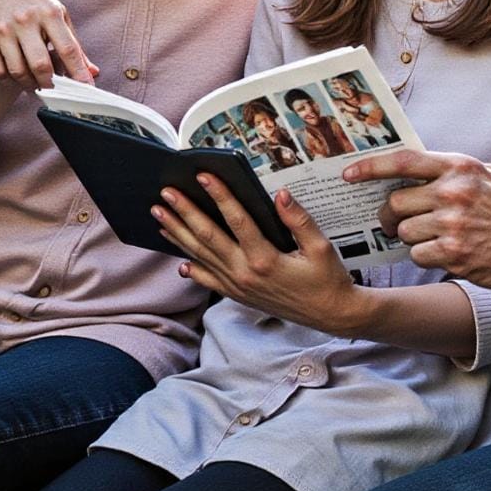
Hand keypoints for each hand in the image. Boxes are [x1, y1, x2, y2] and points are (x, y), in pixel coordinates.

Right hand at [0, 0, 94, 90]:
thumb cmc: (32, 0)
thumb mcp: (56, 14)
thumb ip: (73, 44)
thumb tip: (92, 73)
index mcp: (49, 12)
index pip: (68, 49)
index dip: (78, 73)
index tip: (86, 89)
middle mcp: (26, 20)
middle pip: (40, 65)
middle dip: (50, 84)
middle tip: (53, 89)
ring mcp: (3, 29)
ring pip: (18, 71)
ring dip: (29, 85)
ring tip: (35, 84)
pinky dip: (9, 80)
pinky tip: (15, 76)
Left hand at [154, 172, 368, 336]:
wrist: (330, 315)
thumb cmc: (327, 279)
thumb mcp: (321, 247)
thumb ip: (299, 219)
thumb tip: (280, 194)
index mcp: (265, 259)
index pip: (236, 220)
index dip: (219, 195)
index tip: (203, 175)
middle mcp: (246, 274)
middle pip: (208, 238)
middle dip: (185, 212)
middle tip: (166, 192)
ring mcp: (239, 287)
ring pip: (201, 257)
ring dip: (179, 234)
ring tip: (160, 215)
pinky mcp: (239, 296)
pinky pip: (209, 281)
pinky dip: (193, 268)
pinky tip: (179, 260)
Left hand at [346, 148, 490, 289]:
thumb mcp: (489, 173)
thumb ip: (453, 169)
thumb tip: (415, 167)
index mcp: (458, 167)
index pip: (402, 162)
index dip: (369, 167)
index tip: (348, 173)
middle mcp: (453, 193)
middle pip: (395, 203)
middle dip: (391, 214)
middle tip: (396, 220)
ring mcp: (453, 225)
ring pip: (404, 232)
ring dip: (411, 237)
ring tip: (432, 237)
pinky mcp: (455, 255)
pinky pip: (418, 255)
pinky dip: (425, 257)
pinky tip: (444, 253)